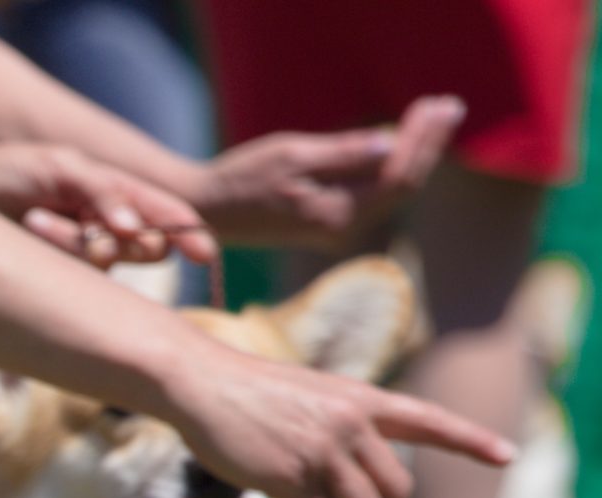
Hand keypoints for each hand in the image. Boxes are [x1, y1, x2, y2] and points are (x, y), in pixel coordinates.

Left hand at [0, 143, 219, 267]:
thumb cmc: (8, 173)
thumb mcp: (59, 168)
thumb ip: (101, 190)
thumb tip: (134, 227)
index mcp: (118, 193)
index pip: (167, 215)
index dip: (189, 234)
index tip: (203, 255)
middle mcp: (108, 227)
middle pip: (148, 248)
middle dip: (121, 236)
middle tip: (85, 220)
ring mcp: (83, 257)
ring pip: (109, 263)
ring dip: (77, 241)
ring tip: (37, 218)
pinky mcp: (59, 280)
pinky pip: (78, 278)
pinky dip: (59, 253)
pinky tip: (31, 230)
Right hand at [160, 342, 512, 497]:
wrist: (204, 385)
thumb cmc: (249, 394)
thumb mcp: (311, 398)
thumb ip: (341, 429)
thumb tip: (350, 476)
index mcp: (364, 401)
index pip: (430, 421)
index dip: (470, 440)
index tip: (507, 457)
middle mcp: (352, 424)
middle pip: (397, 488)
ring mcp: (323, 450)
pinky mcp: (291, 476)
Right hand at [189, 95, 463, 249]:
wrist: (211, 212)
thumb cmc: (244, 178)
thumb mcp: (292, 154)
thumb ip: (342, 153)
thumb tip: (389, 146)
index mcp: (337, 212)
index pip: (399, 175)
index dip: (424, 140)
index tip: (438, 105)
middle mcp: (345, 227)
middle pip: (404, 185)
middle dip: (429, 144)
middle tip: (449, 105)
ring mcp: (340, 229)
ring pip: (394, 191)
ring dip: (417, 153)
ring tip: (435, 118)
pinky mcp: (333, 223)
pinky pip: (377, 195)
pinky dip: (395, 167)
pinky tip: (404, 144)